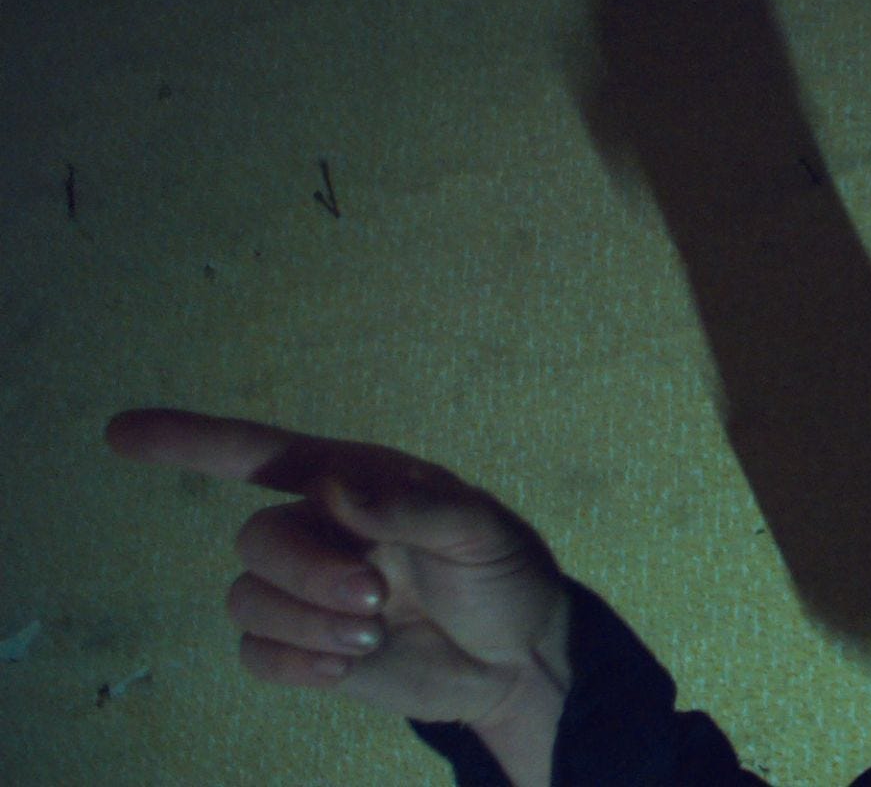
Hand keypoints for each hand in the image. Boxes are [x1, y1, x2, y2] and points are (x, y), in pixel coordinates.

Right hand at [104, 409, 570, 730]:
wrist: (520, 659)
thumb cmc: (506, 577)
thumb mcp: (481, 532)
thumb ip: (412, 507)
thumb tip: (335, 489)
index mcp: (359, 482)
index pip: (262, 453)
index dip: (191, 440)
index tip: (120, 433)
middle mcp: (323, 530)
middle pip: (256, 540)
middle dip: (306, 575)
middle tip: (376, 598)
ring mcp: (311, 592)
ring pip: (247, 599)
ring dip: (306, 623)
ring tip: (376, 632)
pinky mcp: (309, 648)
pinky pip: (256, 653)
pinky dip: (294, 662)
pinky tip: (346, 667)